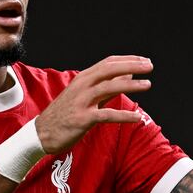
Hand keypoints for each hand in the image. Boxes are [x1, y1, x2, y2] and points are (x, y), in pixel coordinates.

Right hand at [36, 56, 152, 153]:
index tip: (144, 60)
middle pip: (109, 70)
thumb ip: (107, 86)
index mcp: (83, 78)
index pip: (108, 63)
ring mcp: (82, 102)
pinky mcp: (83, 119)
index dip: (127, 60)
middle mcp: (82, 86)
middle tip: (149, 66)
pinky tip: (137, 118)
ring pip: (108, 88)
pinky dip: (123, 115)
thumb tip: (128, 75)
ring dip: (130, 85)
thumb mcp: (86, 95)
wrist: (42, 132)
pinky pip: (107, 115)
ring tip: (147, 84)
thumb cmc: (66, 113)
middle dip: (131, 66)